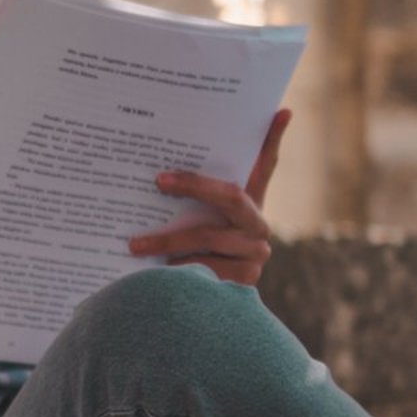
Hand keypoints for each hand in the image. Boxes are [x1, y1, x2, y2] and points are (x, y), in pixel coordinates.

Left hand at [127, 110, 289, 288]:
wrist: (211, 305)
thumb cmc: (198, 251)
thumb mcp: (201, 219)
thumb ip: (199, 190)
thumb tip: (214, 143)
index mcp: (253, 204)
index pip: (267, 165)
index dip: (275, 139)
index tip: (281, 111)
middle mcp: (260, 226)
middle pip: (230, 196)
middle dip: (194, 185)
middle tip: (158, 180)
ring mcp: (256, 254)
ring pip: (208, 237)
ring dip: (169, 240)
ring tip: (136, 245)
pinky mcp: (245, 280)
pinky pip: (205, 268)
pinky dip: (179, 268)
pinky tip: (156, 271)